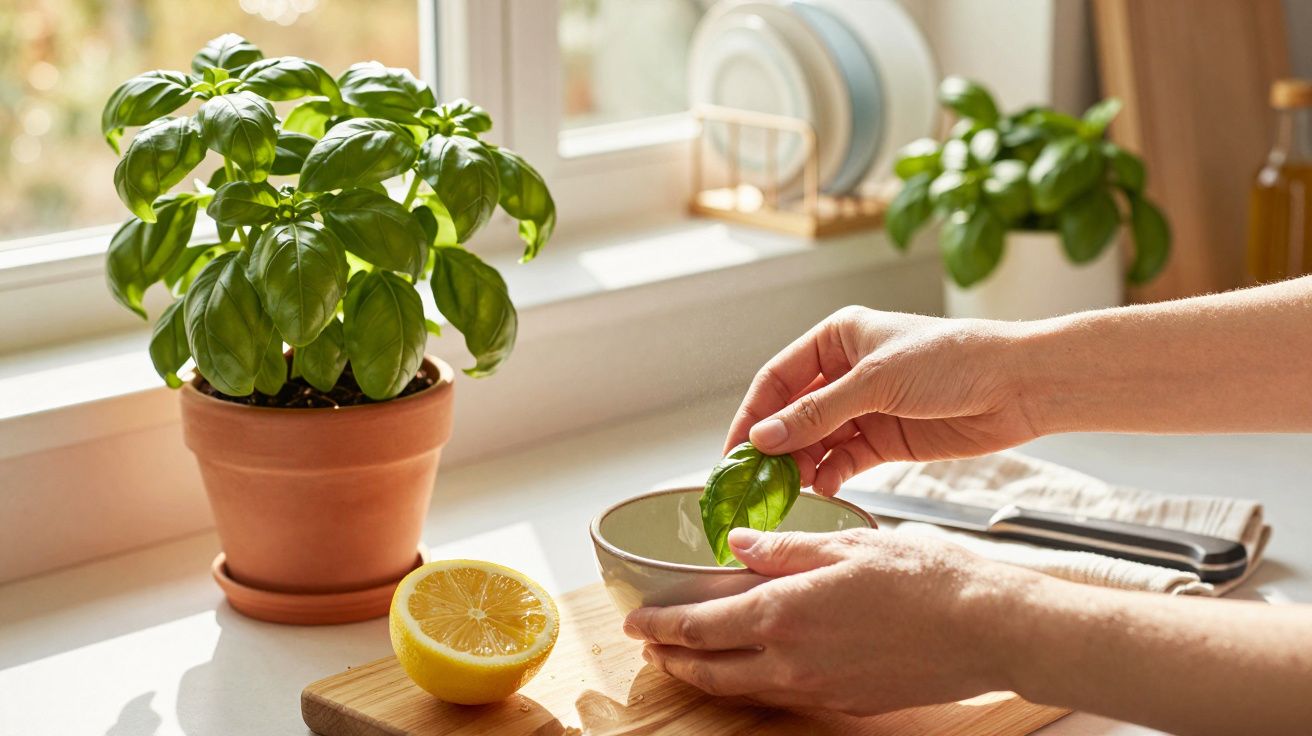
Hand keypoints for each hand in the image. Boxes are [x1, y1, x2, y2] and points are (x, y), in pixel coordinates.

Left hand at [623, 527, 1033, 715]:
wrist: (986, 629)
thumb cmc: (925, 579)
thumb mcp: (846, 545)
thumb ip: (783, 547)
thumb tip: (737, 545)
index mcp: (783, 613)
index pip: (699, 628)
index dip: (660, 628)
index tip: (637, 622)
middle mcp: (792, 660)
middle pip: (710, 670)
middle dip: (673, 659)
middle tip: (653, 648)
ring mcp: (818, 688)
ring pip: (743, 690)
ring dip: (708, 676)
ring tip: (691, 661)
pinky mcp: (846, 702)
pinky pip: (783, 695)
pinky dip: (754, 683)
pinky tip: (758, 666)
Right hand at [726, 306, 1039, 493]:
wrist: (1018, 386)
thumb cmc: (952, 361)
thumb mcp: (876, 381)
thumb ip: (818, 413)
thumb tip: (764, 437)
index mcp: (838, 339)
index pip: (778, 378)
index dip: (753, 414)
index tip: (735, 451)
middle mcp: (846, 373)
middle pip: (793, 413)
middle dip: (774, 446)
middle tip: (755, 481)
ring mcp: (866, 408)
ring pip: (816, 442)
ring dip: (801, 465)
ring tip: (788, 491)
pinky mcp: (886, 440)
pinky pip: (844, 461)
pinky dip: (830, 477)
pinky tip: (822, 490)